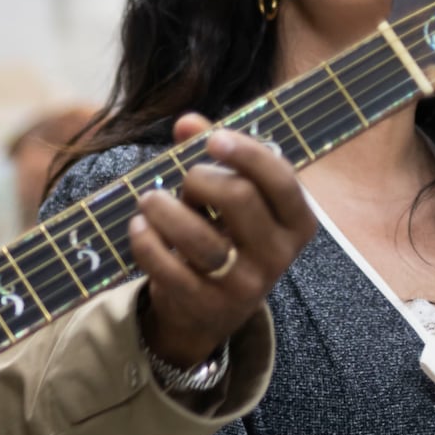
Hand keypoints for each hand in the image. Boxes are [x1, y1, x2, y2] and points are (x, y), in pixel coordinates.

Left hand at [131, 115, 315, 366]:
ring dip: (164, 209)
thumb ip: (214, 157)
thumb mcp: (229, 200)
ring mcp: (243, 284)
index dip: (247, 153)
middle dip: (199, 178)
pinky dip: (145, 240)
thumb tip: (188, 122)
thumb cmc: (223, 237)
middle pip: (238, 197)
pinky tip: (138, 226)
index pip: (281, 179)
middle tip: (185, 182)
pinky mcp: (205, 305)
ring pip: (198, 236)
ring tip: (149, 201)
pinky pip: (168, 266)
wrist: (208, 312)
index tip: (214, 140)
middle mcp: (277, 255)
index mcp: (296, 222)